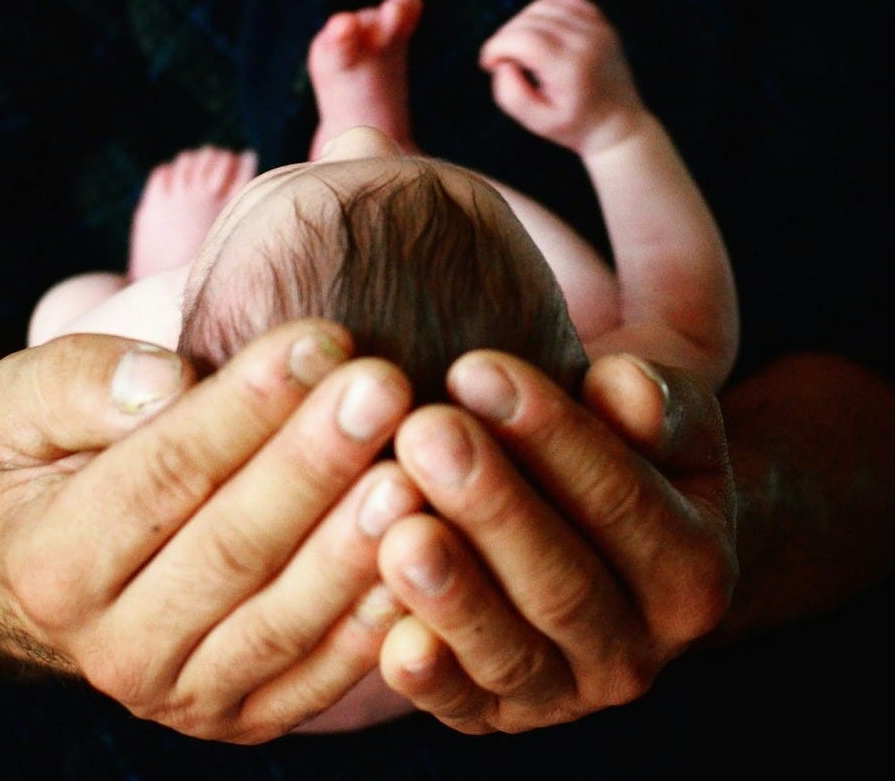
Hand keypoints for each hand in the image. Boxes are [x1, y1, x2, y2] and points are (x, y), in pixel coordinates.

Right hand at [0, 320, 422, 743]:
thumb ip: (79, 382)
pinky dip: (373, 626)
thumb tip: (164, 382)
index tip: (319, 340)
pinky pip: (318, 678)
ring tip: (414, 472)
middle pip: (230, 549)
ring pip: (281, 621)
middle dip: (313, 465)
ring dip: (352, 548)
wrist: (70, 576)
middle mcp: (113, 647)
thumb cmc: (63, 462)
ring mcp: (184, 695)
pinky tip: (424, 558)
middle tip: (385, 389)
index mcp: (52, 562)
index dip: (243, 408)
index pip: (160, 473)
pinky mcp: (247, 716)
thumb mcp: (27, 404)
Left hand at [376, 351, 737, 733]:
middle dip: (491, 506)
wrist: (600, 551)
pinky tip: (391, 636)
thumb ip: (656, 403)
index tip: (477, 369)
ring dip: (455, 594)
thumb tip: (620, 384)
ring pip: (511, 651)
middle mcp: (637, 648)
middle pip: (563, 582)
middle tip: (424, 434)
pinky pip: (461, 706)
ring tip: (401, 530)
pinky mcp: (494, 715)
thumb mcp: (665, 425)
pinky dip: (429, 677)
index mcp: (693, 568)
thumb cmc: (620, 460)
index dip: (550, 434)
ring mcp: (564, 692)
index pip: (622, 497)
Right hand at [479, 0, 644, 154]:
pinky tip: (535, 31)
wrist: (617, 125)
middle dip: (505, 37)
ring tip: (517, 49)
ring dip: (521, 22)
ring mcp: (597, 28)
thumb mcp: (537, 123)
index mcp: (570, 68)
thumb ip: (511, 95)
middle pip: (530, 21)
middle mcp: (586, 42)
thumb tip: (503, 63)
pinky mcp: (600, 23)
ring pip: (544, 5)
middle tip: (500, 62)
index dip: (497, 47)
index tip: (488, 65)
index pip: (524, 39)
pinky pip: (563, 1)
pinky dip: (542, 11)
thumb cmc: (573, 127)